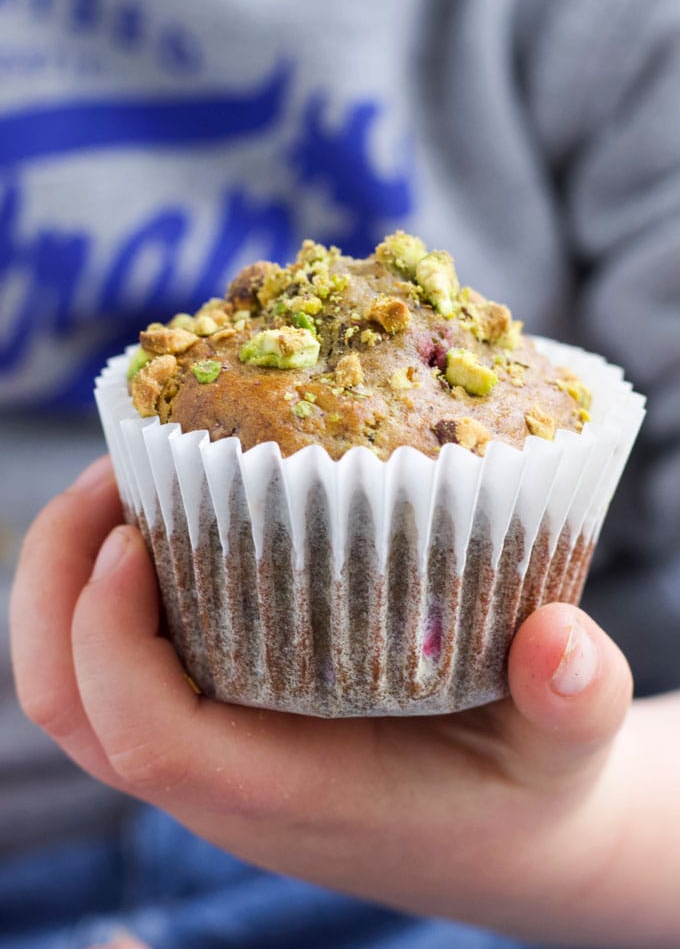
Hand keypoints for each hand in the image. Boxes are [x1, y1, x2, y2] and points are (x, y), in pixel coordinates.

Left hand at [11, 458, 636, 944]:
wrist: (503, 839)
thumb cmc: (520, 794)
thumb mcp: (564, 751)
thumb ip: (573, 703)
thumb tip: (563, 640)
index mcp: (280, 793)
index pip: (145, 736)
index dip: (109, 635)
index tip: (137, 528)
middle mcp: (219, 779)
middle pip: (68, 705)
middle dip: (54, 585)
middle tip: (113, 471)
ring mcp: (208, 752)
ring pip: (75, 687)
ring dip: (66, 579)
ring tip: (125, 480)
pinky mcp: (219, 721)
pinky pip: (120, 664)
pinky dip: (106, 590)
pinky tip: (169, 518)